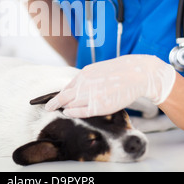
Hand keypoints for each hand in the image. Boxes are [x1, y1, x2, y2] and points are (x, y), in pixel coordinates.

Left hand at [45, 55, 175, 117]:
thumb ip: (86, 79)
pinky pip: (81, 112)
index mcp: (84, 74)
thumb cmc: (119, 72)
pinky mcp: (99, 105)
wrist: (136, 74)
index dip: (58, 95)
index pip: (66, 87)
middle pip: (63, 97)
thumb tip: (76, 87)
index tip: (51, 99)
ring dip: (64, 108)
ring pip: (70, 104)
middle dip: (53, 103)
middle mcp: (85, 84)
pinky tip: (69, 113)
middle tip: (47, 108)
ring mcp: (91, 95)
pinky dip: (73, 112)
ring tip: (59, 110)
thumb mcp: (98, 70)